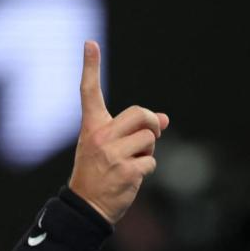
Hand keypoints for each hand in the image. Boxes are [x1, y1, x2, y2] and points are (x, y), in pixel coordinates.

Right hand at [68, 41, 168, 223]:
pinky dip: (147, 169)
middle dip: (152, 123)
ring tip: (131, 162)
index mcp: (91, 127)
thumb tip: (164, 119)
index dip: (90, 66)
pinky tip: (131, 177)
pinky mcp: (126, 171)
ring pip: (149, 139)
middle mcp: (99, 136)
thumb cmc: (98, 173)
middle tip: (151, 135)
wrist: (85, 207)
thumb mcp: (108, 147)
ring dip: (148, 151)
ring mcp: (112, 154)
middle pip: (139, 114)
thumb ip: (133, 131)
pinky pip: (151, 161)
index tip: (90, 43)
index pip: (89, 92)